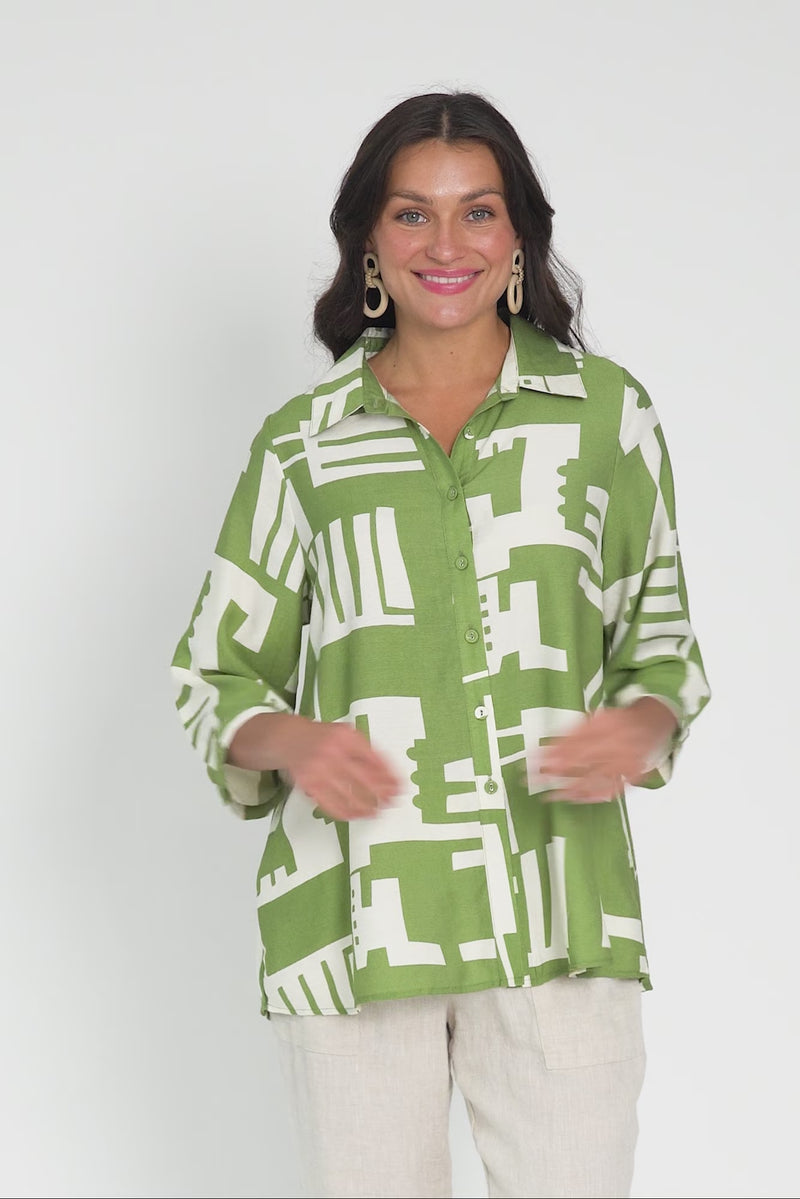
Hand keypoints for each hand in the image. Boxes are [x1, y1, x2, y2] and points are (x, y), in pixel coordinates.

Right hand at [228, 712, 400, 820]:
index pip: (374, 759)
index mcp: (346, 737)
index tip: (401, 786)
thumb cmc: (323, 737)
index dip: (389, 775)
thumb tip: (390, 773)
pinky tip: (357, 815)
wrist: (288, 739)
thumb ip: (366, 750)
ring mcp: (319, 770)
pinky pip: (331, 804)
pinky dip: (346, 812)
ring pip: (348, 794)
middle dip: (382, 792)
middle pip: (363, 778)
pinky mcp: (309, 785)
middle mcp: (332, 752)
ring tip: (378, 812)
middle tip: (394, 801)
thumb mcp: (346, 734)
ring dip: (367, 806)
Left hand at [536, 698, 677, 802]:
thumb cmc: (619, 721)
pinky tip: (574, 800)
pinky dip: (591, 796)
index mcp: (609, 723)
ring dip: (570, 788)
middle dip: (556, 772)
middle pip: (582, 760)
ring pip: (595, 778)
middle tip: (534, 781)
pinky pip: (610, 789)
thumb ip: (573, 734)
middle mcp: (620, 742)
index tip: (533, 761)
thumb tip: (546, 751)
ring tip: (549, 796)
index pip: (575, 741)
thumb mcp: (595, 719)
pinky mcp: (633, 776)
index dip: (554, 753)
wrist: (652, 725)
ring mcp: (628, 761)